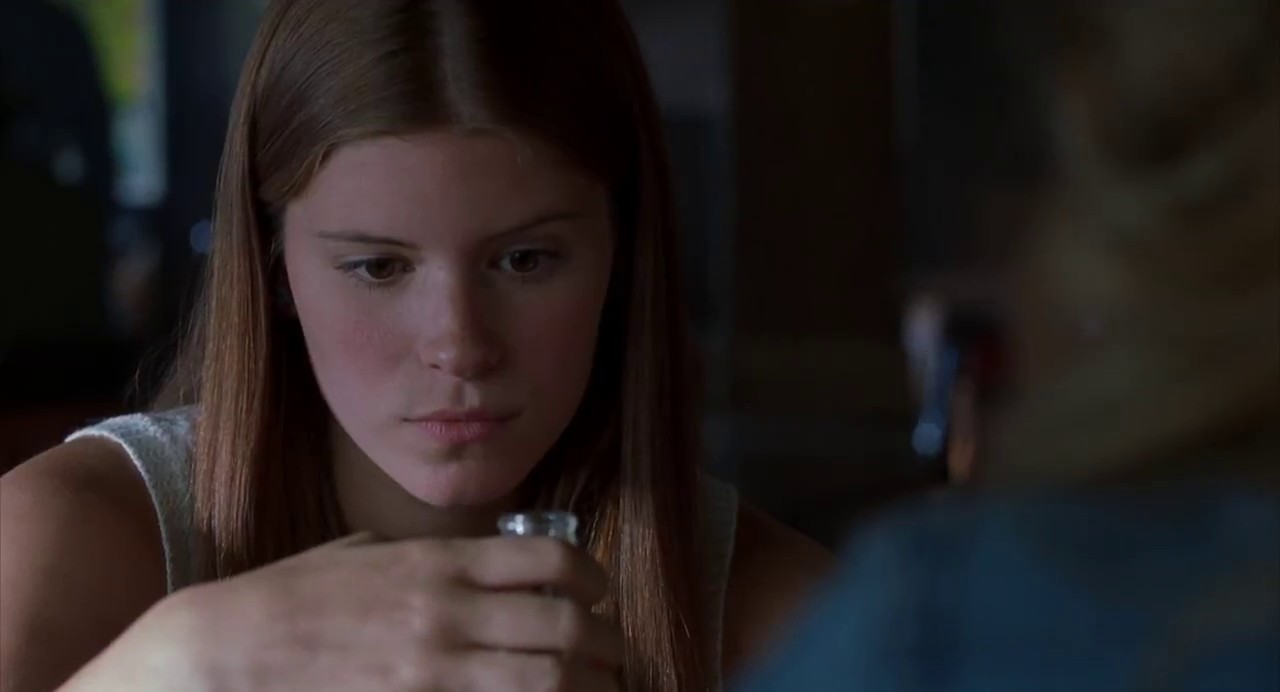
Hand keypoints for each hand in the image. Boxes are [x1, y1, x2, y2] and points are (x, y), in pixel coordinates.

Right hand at [137, 533, 621, 690]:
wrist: (228, 651)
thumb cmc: (293, 598)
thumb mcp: (365, 553)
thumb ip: (426, 556)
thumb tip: (476, 561)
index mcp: (439, 561)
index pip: (548, 560)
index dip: (591, 577)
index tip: (599, 593)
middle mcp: (450, 612)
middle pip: (563, 625)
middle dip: (606, 642)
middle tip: (616, 652)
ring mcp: (436, 668)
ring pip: (548, 678)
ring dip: (589, 684)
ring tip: (601, 686)